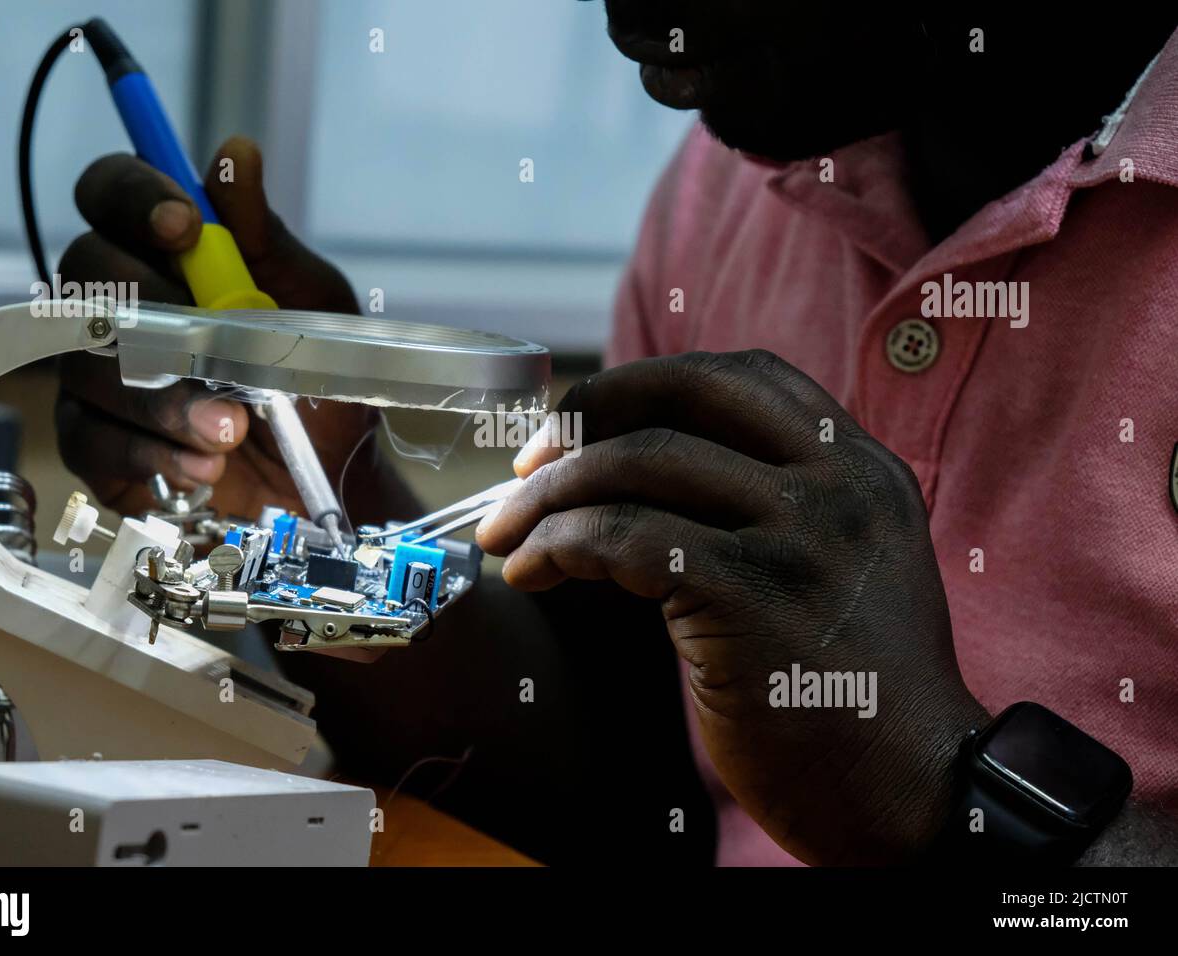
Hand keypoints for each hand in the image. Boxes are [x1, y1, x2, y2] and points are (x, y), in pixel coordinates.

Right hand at [55, 136, 375, 516]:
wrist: (330, 472)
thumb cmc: (319, 377)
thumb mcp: (310, 301)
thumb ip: (262, 237)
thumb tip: (236, 154)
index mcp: (164, 252)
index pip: (111, 192)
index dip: (134, 197)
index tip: (184, 226)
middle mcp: (119, 303)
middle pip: (83, 269)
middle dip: (152, 307)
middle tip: (211, 344)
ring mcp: (97, 373)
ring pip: (89, 364)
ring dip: (166, 398)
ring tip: (233, 427)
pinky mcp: (96, 444)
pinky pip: (91, 438)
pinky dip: (153, 453)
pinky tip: (205, 465)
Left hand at [476, 351, 988, 863]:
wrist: (917, 791)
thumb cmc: (854, 690)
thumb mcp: (841, 566)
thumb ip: (774, 506)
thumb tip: (640, 474)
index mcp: (858, 467)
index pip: (739, 376)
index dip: (641, 386)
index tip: (579, 428)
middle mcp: (836, 483)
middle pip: (681, 397)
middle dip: (584, 417)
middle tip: (524, 464)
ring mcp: (799, 534)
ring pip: (640, 466)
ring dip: (548, 494)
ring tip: (507, 532)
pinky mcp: (753, 593)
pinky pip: (625, 539)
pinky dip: (559, 546)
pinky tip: (531, 572)